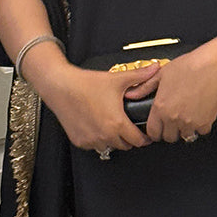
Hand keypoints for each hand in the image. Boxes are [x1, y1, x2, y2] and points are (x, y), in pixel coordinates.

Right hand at [35, 60, 157, 152]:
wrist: (60, 86)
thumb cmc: (85, 83)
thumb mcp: (117, 79)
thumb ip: (140, 76)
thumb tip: (156, 68)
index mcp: (117, 123)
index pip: (139, 141)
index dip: (145, 138)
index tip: (145, 134)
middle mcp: (105, 135)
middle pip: (125, 146)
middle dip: (129, 138)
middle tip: (128, 127)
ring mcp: (92, 140)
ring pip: (110, 147)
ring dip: (113, 140)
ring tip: (112, 125)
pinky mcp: (80, 141)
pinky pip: (94, 146)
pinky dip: (98, 139)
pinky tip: (97, 126)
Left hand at [143, 38, 216, 142]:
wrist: (212, 66)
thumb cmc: (189, 66)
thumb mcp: (162, 74)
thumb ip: (145, 87)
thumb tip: (132, 94)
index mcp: (161, 107)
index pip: (152, 132)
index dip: (154, 131)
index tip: (158, 128)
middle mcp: (174, 118)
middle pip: (168, 137)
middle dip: (170, 131)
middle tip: (173, 121)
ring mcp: (190, 122)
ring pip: (184, 136)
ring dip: (185, 129)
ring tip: (186, 116)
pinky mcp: (205, 122)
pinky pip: (200, 132)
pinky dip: (200, 126)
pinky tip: (199, 114)